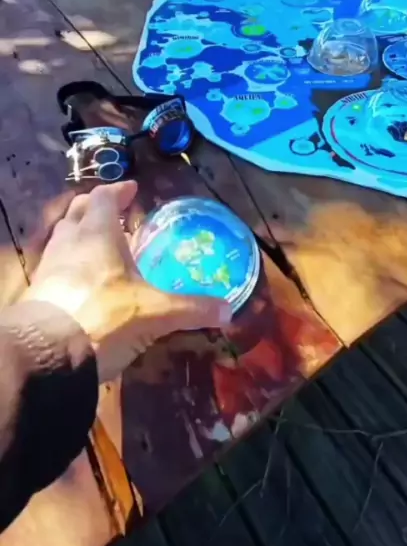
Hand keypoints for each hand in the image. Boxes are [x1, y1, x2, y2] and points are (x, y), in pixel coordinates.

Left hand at [23, 181, 230, 381]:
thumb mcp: (155, 314)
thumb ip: (191, 309)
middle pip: (79, 211)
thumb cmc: (104, 316)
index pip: (105, 197)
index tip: (132, 190)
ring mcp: (50, 266)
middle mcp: (70, 241)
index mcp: (98, 233)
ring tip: (101, 245)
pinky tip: (85, 280)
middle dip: (97, 208)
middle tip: (117, 214)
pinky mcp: (39, 291)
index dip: (119, 192)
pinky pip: (56, 264)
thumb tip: (228, 310)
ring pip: (64, 236)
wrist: (48, 354)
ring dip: (80, 234)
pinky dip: (71, 263)